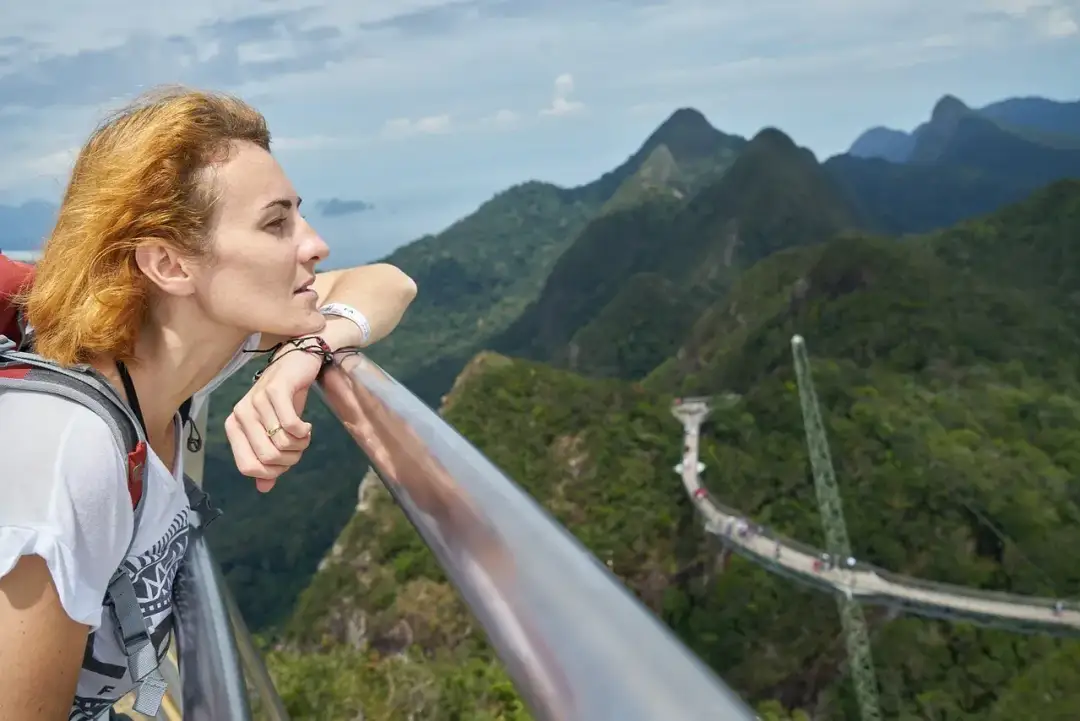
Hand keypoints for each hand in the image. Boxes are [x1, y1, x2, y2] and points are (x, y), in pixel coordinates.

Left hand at [225, 348, 321, 491]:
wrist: (297, 362)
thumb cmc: (284, 400)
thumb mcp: (274, 431)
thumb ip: (267, 459)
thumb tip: (263, 488)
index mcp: (235, 427)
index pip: (247, 467)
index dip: (273, 471)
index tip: (287, 461)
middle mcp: (240, 414)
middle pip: (267, 457)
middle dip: (290, 458)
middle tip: (300, 446)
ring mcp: (256, 400)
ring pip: (281, 443)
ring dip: (301, 444)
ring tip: (304, 434)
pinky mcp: (276, 390)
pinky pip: (291, 425)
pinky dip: (304, 432)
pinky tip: (307, 425)